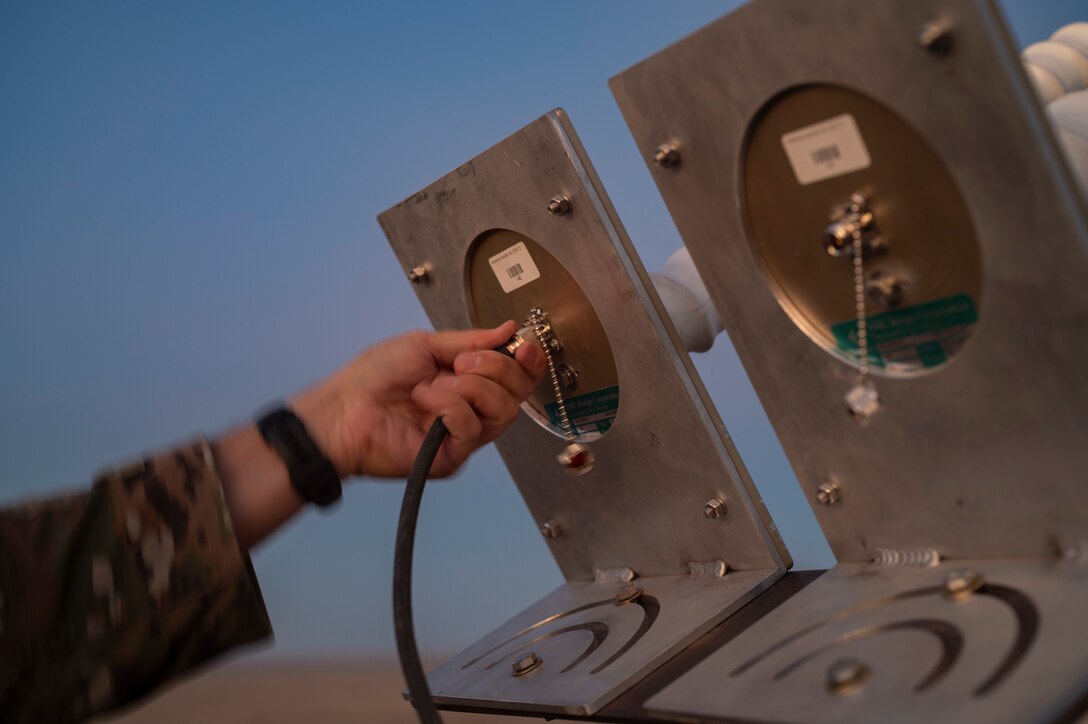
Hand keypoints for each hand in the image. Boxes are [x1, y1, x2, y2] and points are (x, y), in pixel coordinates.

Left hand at [291, 321, 545, 478]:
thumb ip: (471, 340)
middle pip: (517, 393)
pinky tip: (425, 401)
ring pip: (503, 411)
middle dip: (496, 368)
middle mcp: (472, 409)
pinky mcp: (452, 456)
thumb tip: (508, 330)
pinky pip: (473, 428)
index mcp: (469, 381)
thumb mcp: (425, 345)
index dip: (527, 361)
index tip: (522, 345)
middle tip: (462, 363)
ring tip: (437, 383)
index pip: (517, 376)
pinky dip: (450, 406)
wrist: (343, 409)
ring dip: (472, 387)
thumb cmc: (373, 377)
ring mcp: (464, 435)